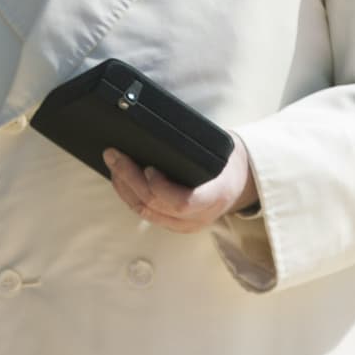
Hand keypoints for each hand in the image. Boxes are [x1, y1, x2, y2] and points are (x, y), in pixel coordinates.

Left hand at [103, 134, 257, 233]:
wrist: (242, 183)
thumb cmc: (227, 160)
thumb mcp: (221, 149)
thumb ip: (195, 146)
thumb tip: (157, 129)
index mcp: (217, 195)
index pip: (183, 202)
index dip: (160, 187)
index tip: (148, 167)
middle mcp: (201, 216)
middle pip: (156, 205)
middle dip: (129, 178)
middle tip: (114, 154)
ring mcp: (186, 224)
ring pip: (146, 211)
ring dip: (124, 187)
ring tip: (112, 162)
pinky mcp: (174, 224)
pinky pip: (146, 213)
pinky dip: (129, 195)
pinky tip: (120, 178)